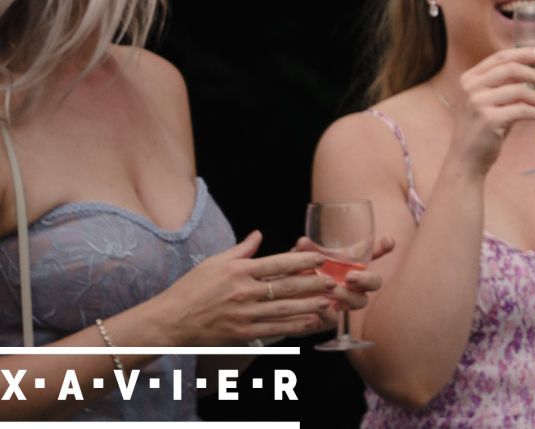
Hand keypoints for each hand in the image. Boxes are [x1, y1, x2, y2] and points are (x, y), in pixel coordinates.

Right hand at [141, 231, 331, 343]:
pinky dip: (294, 325)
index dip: (302, 260)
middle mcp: (243, 292)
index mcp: (238, 271)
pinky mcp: (241, 333)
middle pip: (286, 286)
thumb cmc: (190, 289)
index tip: (320, 258)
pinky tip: (310, 322)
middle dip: (313, 283)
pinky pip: (273, 328)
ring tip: (329, 301)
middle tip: (333, 281)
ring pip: (284, 309)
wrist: (169, 321)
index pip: (277, 263)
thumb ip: (241, 250)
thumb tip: (259, 234)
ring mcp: (243, 314)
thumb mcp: (214, 262)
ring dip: (309, 305)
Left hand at [283, 235, 397, 322]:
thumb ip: (308, 251)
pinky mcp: (330, 319)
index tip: (388, 241)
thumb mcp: (308, 258)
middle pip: (375, 282)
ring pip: (360, 301)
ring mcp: (345, 301)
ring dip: (347, 295)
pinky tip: (322, 307)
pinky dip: (329, 313)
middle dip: (367, 279)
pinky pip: (335, 318)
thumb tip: (302, 242)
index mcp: (353, 263)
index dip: (383, 248)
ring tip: (331, 291)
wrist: (288, 299)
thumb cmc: (304, 271)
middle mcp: (354, 283)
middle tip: (351, 276)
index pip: (374, 253)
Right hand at [445, 46, 534, 176]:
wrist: (465, 159)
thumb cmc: (482, 130)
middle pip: (512, 69)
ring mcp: (478, 103)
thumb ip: (504, 85)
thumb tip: (534, 73)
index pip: (500, 57)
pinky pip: (522, 110)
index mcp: (470, 78)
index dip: (524, 53)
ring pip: (519, 90)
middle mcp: (471, 87)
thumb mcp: (488, 101)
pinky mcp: (488, 119)